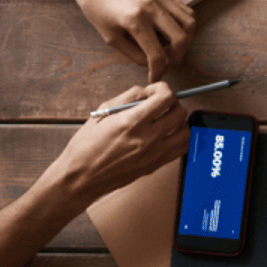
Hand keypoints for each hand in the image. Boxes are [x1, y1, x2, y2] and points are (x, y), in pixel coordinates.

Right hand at [48, 83, 188, 204]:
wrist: (81, 178)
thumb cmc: (85, 147)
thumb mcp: (101, 114)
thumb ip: (127, 98)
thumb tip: (147, 91)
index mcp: (130, 123)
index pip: (165, 98)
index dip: (163, 88)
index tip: (156, 90)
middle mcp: (146, 138)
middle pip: (179, 112)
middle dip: (172, 103)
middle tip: (160, 104)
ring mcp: (154, 154)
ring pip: (185, 131)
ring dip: (179, 121)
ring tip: (165, 119)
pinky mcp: (156, 165)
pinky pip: (182, 148)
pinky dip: (180, 137)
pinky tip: (167, 134)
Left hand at [61, 0, 195, 80]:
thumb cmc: (93, 1)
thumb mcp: (106, 33)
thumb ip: (130, 52)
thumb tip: (148, 63)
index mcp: (135, 21)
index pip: (157, 54)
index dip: (158, 71)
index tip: (156, 77)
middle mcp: (152, 8)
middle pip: (181, 39)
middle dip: (177, 56)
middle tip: (168, 63)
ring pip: (189, 23)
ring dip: (185, 39)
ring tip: (173, 46)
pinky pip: (184, 10)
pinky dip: (183, 24)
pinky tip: (171, 29)